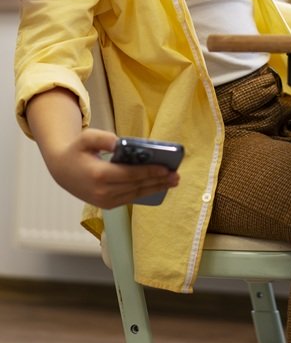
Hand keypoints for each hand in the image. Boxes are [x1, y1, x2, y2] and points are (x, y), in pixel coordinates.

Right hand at [45, 128, 180, 208]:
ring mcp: (104, 201)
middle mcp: (103, 192)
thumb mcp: (86, 137)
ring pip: (135, 195)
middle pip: (136, 187)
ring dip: (155, 189)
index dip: (150, 172)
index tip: (166, 169)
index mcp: (99, 175)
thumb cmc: (77, 150)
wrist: (61, 170)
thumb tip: (119, 143)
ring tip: (172, 182)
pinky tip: (158, 187)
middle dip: (158, 181)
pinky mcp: (106, 205)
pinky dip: (144, 193)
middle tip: (176, 176)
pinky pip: (129, 199)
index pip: (130, 175)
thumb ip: (101, 138)